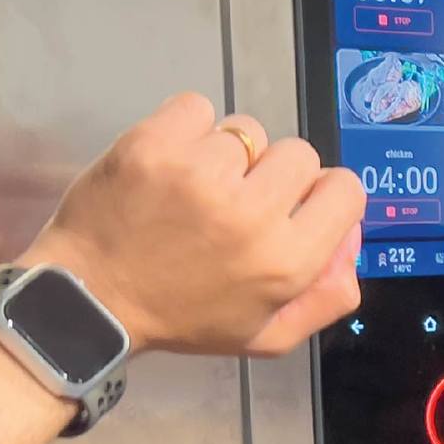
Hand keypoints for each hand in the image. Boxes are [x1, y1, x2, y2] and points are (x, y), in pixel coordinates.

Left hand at [16, 93, 367, 356]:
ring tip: (198, 186)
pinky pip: (198, 108)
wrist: (91, 298)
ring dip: (230, 154)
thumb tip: (352, 241)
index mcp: (286, 261)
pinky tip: (174, 163)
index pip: (345, 189)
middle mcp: (251, 213)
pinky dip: (190, 128)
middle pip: (300, 153)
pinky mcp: (154, 143)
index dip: (324, 195)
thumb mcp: (268, 335)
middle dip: (277, 174)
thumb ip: (327, 297)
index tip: (295, 207)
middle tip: (241, 201)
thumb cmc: (184, 320)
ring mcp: (200, 173)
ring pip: (247, 131)